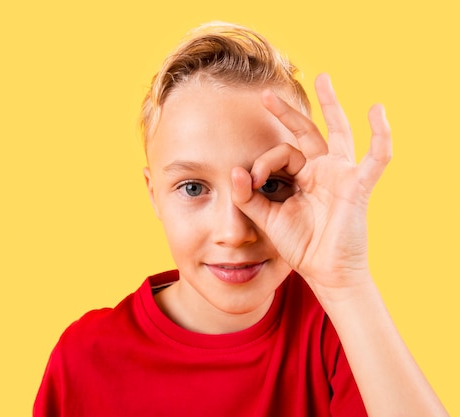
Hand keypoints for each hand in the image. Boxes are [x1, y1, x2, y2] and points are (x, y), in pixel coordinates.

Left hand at [231, 73, 391, 293]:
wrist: (325, 271)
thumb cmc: (301, 245)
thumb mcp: (267, 218)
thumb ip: (249, 197)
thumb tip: (234, 171)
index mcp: (300, 176)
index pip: (279, 154)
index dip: (263, 163)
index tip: (253, 180)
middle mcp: (321, 169)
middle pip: (305, 131)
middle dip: (287, 112)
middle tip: (264, 94)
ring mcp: (340, 174)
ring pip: (337, 132)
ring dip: (331, 105)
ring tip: (323, 79)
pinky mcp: (358, 185)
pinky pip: (376, 157)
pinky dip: (380, 135)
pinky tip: (377, 111)